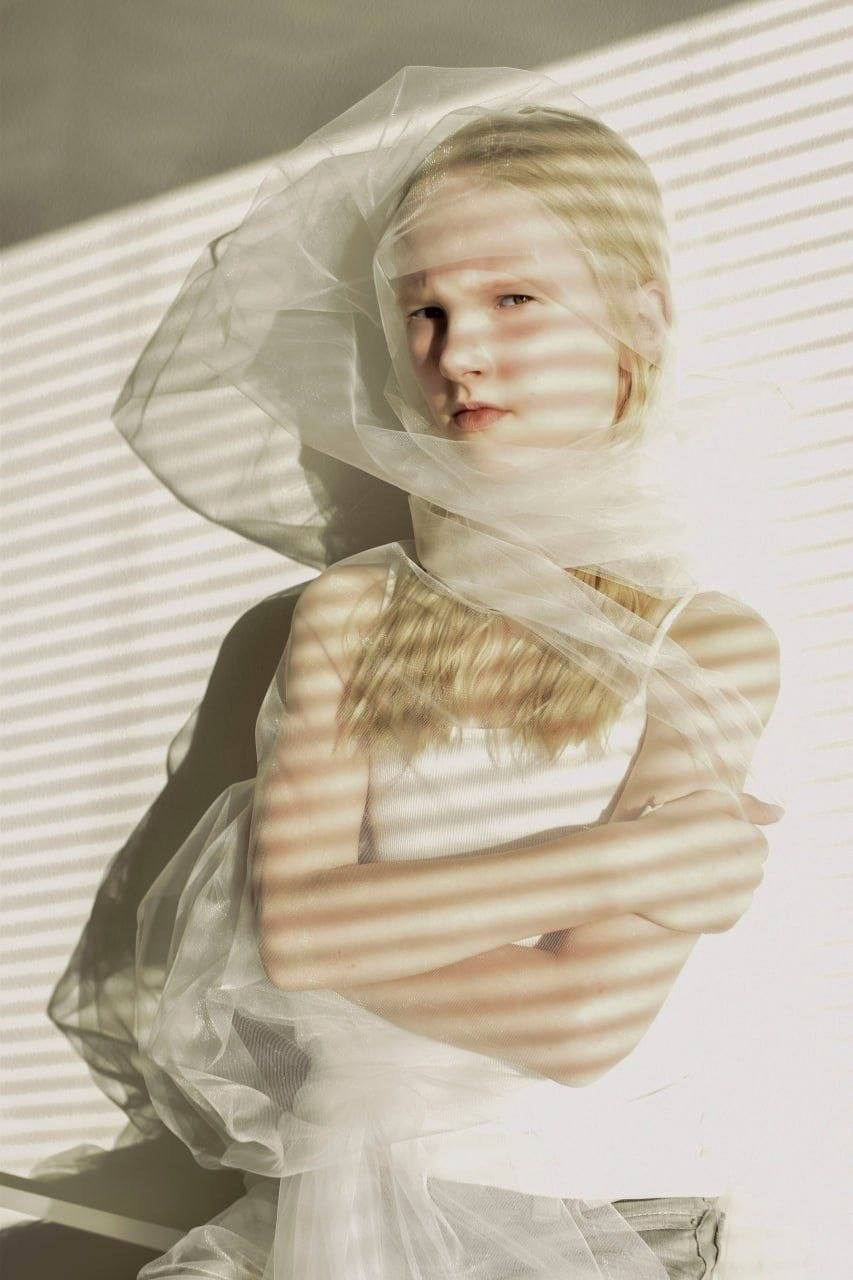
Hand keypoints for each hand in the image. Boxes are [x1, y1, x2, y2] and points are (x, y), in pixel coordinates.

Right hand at [627, 788, 782, 933]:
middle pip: (747, 866)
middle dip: (725, 861)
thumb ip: (750, 805)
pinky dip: (709, 904)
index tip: (698, 837)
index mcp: (756, 843)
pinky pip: (725, 912)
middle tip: (690, 856)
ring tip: (686, 875)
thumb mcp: (710, 800)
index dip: (724, 837)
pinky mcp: (726, 924)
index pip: (753, 841)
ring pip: (737, 890)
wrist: (633, 866)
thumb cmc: (669, 826)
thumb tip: (781, 813)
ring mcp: (741, 902)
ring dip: (718, 883)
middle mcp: (756, 875)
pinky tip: (687, 893)